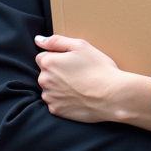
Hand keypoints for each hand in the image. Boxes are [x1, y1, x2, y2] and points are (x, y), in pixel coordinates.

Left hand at [35, 35, 150, 132]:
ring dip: (58, 86)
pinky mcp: (56, 110)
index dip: (57, 57)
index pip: (42, 57)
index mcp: (48, 62)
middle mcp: (44, 80)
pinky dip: (63, 100)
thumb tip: (38, 40)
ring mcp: (50, 97)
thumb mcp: (81, 46)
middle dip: (56, 72)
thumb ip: (56, 41)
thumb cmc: (98, 68)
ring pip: (49, 88)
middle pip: (45, 73)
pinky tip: (77, 96)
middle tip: (77, 73)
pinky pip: (55, 102)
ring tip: (79, 85)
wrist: (111, 96)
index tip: (72, 61)